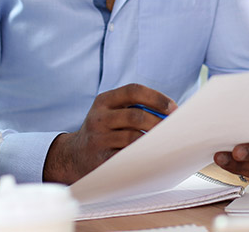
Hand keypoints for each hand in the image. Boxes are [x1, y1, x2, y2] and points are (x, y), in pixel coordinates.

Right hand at [43, 83, 176, 183]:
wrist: (74, 155)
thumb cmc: (104, 131)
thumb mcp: (111, 112)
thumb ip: (135, 108)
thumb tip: (171, 113)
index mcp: (104, 100)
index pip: (133, 90)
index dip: (156, 97)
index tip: (174, 107)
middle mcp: (98, 117)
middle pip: (136, 115)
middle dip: (159, 122)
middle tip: (175, 129)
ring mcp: (97, 138)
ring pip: (133, 137)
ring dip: (153, 140)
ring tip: (167, 142)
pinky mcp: (100, 159)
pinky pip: (126, 156)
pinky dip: (143, 155)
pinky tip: (153, 155)